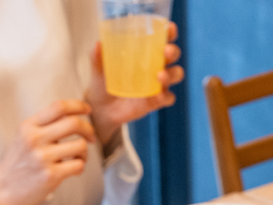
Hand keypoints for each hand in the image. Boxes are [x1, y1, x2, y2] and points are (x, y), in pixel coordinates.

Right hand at [0, 100, 95, 204]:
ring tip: (78, 158)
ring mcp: (42, 157)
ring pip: (80, 145)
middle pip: (74, 123)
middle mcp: (34, 139)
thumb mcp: (22, 138)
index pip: (58, 107)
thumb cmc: (15, 165)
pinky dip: (80, 167)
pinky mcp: (50, 176)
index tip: (87, 110)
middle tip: (91, 137)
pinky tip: (73, 170)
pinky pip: (78, 165)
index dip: (78, 105)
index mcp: (28, 127)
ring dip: (85, 152)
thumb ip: (42, 127)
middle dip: (88, 129)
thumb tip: (71, 116)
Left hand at [86, 22, 184, 146]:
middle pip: (173, 55)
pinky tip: (158, 95)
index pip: (162, 38)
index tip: (169, 28)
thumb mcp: (98, 68)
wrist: (101, 108)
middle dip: (173, 51)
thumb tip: (98, 44)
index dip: (169, 32)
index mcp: (145, 52)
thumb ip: (97, 57)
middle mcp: (155, 65)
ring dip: (172, 74)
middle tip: (165, 51)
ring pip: (175, 75)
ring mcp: (158, 84)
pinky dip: (166, 96)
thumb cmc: (104, 82)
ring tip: (160, 75)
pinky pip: (168, 98)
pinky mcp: (156, 101)